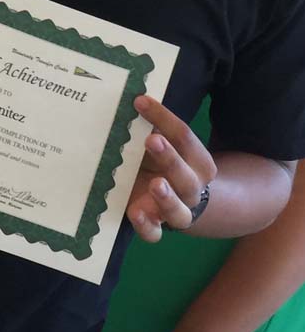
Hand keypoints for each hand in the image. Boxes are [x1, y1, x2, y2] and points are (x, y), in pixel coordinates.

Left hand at [126, 96, 216, 242]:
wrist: (173, 195)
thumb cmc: (162, 158)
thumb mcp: (161, 140)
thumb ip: (151, 125)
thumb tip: (132, 97)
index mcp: (198, 161)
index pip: (184, 137)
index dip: (164, 117)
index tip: (140, 101)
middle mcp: (191, 188)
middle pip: (186, 176)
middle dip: (170, 157)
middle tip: (152, 140)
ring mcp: (174, 210)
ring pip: (178, 211)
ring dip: (167, 198)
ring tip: (156, 184)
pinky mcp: (154, 225)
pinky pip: (154, 233)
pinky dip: (146, 226)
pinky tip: (136, 212)